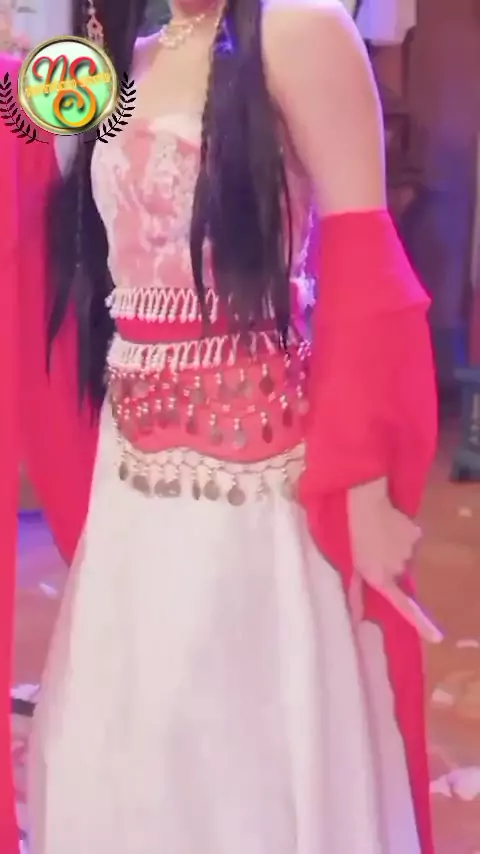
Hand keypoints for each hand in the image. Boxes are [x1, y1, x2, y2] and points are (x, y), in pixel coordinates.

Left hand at [347, 479, 442, 643]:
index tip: (437, 637)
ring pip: (403, 554)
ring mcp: (409, 550)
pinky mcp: (415, 533)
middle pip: (397, 573)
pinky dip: (401, 533)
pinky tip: (388, 523)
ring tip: (377, 533)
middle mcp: (398, 569)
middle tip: (371, 551)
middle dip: (387, 565)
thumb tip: (356, 619)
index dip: (420, 622)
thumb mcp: (348, 564)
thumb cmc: (349, 535)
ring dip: (393, 548)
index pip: (402, 604)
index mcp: (380, 578)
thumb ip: (353, 592)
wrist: (364, 504)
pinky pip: (409, 537)